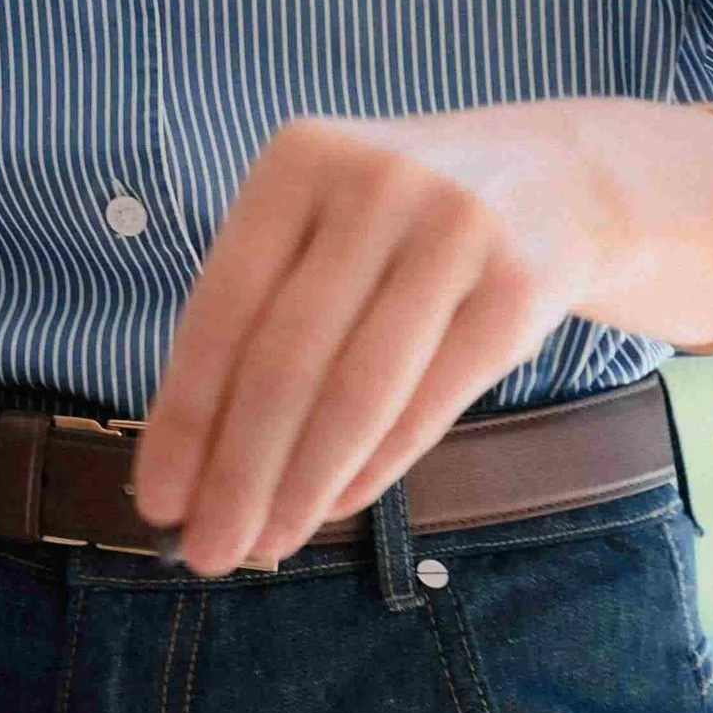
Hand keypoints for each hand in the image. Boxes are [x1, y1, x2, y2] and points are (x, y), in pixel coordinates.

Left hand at [129, 110, 616, 578]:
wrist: (557, 179)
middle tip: (209, 551)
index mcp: (299, 161)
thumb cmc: (400, 223)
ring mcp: (455, 230)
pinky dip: (375, 467)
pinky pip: (430, 402)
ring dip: (303, 485)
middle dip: (237, 472)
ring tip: (269, 542)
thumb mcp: (323, 224)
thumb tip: (192, 465)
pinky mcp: (520, 286)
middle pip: (285, 359)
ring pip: (359, 391)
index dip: (184, 416)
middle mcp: (375, 183)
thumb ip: (258, 317)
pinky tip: (338, 505)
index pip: (221, 309)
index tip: (156, 500)